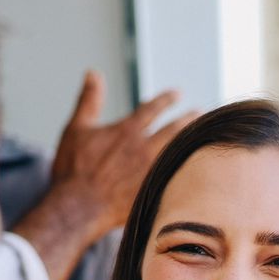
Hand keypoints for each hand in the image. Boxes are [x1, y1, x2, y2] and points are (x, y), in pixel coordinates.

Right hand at [44, 71, 193, 237]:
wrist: (78, 206)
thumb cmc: (74, 170)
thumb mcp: (77, 128)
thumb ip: (89, 99)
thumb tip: (93, 72)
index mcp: (127, 131)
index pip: (153, 109)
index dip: (166, 99)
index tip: (178, 94)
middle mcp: (144, 149)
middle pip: (174, 129)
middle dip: (188, 119)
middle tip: (200, 112)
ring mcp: (152, 172)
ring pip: (180, 152)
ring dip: (193, 141)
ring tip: (205, 136)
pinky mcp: (154, 193)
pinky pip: (179, 179)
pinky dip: (190, 171)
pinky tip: (199, 170)